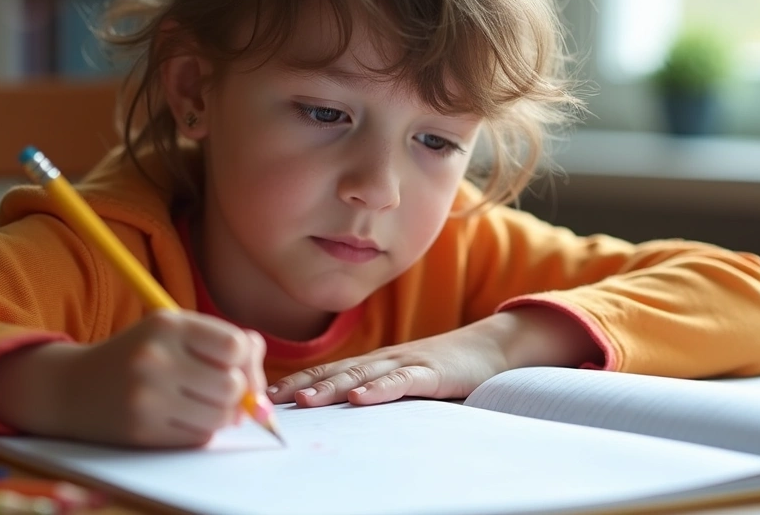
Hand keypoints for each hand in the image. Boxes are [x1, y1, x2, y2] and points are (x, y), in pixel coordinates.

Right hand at [0, 311, 265, 447]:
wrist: (73, 387)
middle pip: (233, 387)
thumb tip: (260, 380)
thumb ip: (224, 342)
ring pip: (220, 418)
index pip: (236, 346)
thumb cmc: (140, 355)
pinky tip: (181, 418)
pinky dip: (200, 431)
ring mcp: (146, 396)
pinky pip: (198, 438)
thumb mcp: (176, 332)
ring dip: (221, 416)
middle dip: (237, 394)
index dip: (248, 362)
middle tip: (221, 392)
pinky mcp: (141, 430)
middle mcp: (155, 357)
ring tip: (202, 405)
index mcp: (168, 324)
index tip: (238, 368)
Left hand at [268, 306, 602, 407]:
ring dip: (331, 387)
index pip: (330, 370)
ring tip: (305, 401)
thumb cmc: (447, 369)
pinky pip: (401, 382)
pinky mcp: (432, 373)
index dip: (298, 379)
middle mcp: (385, 359)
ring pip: (362, 375)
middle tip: (270, 398)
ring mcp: (408, 363)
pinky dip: (379, 389)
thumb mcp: (406, 380)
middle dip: (302, 384)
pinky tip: (359, 398)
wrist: (492, 348)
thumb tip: (342, 411)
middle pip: (336, 371)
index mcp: (376, 362)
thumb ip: (379, 391)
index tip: (266, 393)